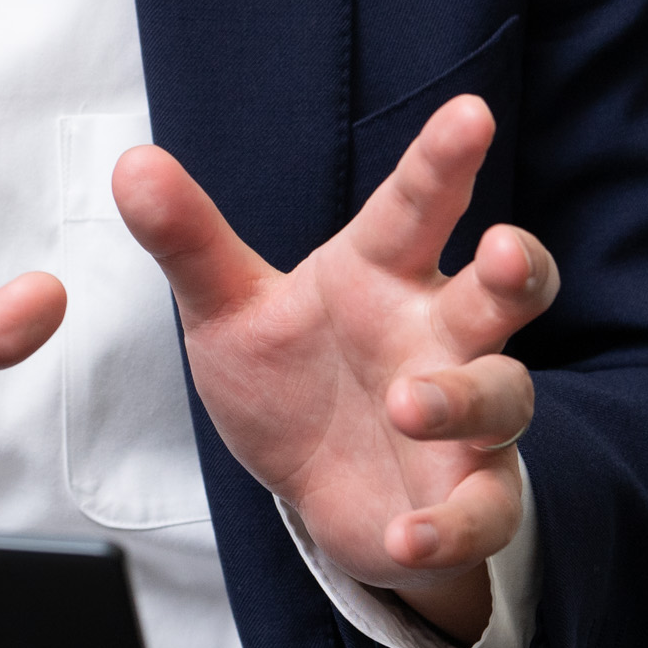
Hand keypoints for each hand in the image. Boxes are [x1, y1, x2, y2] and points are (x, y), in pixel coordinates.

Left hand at [113, 96, 552, 639]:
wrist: (316, 488)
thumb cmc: (291, 376)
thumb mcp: (229, 311)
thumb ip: (188, 241)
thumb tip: (131, 162)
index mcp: (384, 272)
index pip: (419, 204)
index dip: (444, 159)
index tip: (470, 114)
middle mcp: (441, 332)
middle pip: (505, 289)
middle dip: (516, 267)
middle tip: (500, 253)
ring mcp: (466, 417)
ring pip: (503, 393)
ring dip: (464, 398)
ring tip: (406, 405)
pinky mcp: (469, 497)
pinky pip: (483, 510)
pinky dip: (451, 524)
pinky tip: (405, 533)